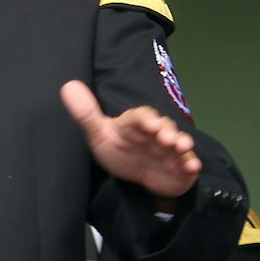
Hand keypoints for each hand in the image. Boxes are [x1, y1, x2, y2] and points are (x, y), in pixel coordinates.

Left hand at [59, 80, 199, 199]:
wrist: (138, 174)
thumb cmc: (120, 150)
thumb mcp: (100, 135)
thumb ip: (86, 114)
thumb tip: (67, 86)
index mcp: (136, 124)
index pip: (141, 116)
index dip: (145, 118)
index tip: (148, 123)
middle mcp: (156, 133)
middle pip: (164, 127)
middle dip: (166, 130)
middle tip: (166, 137)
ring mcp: (170, 149)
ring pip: (179, 143)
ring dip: (182, 143)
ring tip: (181, 147)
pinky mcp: (180, 166)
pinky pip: (188, 163)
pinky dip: (191, 164)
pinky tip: (192, 167)